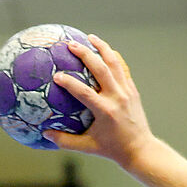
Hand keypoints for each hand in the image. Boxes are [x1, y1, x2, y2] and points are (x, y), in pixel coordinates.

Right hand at [45, 36, 155, 165]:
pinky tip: (104, 50)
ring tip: (90, 37)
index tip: (57, 76)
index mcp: (105, 111)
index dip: (69, 83)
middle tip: (70, 44)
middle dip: (85, 54)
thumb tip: (45, 134)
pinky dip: (113, 58)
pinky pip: (122, 69)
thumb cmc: (112, 149)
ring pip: (114, 63)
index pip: (84, 92)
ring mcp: (126, 92)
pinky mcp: (132, 91)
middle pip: (100, 69)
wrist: (141, 149)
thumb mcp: (89, 146)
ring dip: (102, 48)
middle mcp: (117, 98)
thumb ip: (66, 141)